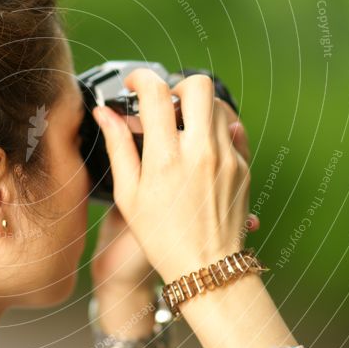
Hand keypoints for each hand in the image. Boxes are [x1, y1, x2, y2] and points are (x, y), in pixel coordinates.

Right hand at [91, 70, 252, 281]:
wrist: (207, 269)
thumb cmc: (162, 237)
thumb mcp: (129, 194)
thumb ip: (118, 147)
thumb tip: (105, 114)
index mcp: (165, 158)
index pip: (156, 93)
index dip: (140, 79)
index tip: (134, 85)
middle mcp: (200, 151)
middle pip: (198, 86)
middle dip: (177, 86)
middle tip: (164, 104)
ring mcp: (226, 157)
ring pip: (218, 105)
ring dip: (197, 108)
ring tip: (181, 130)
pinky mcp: (243, 166)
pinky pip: (234, 130)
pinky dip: (216, 129)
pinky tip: (201, 148)